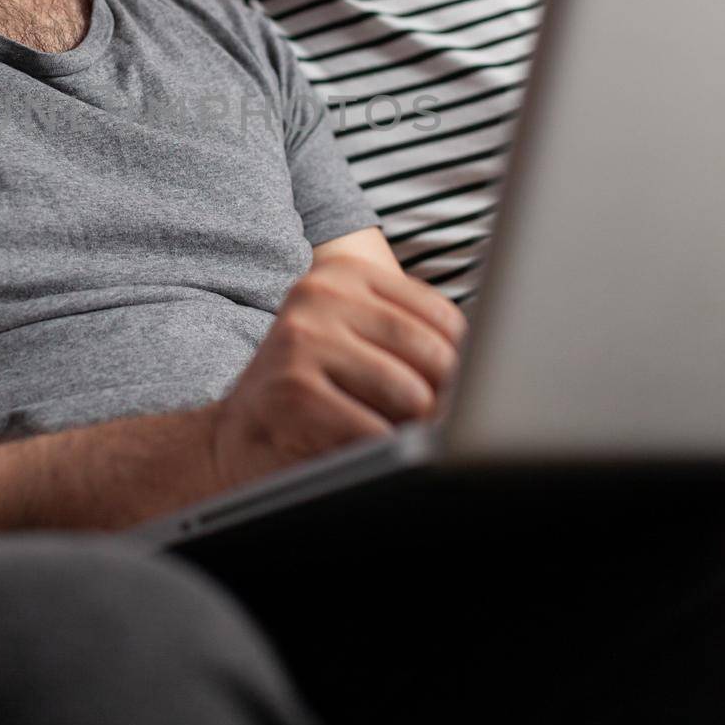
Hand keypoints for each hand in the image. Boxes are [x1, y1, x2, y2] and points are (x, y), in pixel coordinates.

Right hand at [209, 255, 466, 489]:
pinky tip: (367, 450)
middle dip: (447, 397)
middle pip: (432, 351)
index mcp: (343, 274)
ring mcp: (302, 341)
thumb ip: (407, 336)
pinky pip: (375, 430)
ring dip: (416, 427)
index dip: (465, 361)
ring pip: (410, 392)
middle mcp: (319, 297)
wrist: (236, 435)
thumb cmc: (310, 387)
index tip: (463, 389)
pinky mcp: (293, 392)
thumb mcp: (352, 339)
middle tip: (442, 422)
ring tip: (400, 434)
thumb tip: (487, 362)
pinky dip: (385, 450)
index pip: (441, 314)